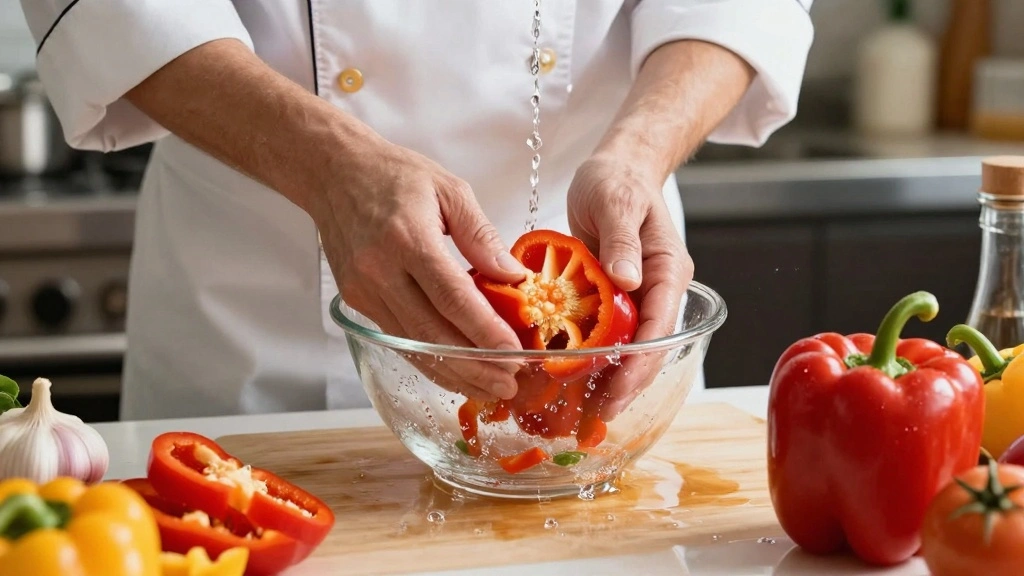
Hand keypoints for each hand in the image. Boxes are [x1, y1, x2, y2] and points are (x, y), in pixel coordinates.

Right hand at [313, 138, 529, 400]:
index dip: (485, 331)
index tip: (514, 353)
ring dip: (454, 372)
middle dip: (474, 365)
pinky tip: (456, 371)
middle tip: (510, 383)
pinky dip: (429, 359)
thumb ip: (481, 235)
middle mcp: (380, 270)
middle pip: (431, 332)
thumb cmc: (393, 175)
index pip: (452, 297)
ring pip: (413, 345)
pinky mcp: (357, 301)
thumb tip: (513, 277)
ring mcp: (364, 290)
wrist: (333, 172)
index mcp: (408, 238)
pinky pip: (399, 339)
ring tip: (490, 387)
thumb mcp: (449, 189)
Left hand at [567, 154, 693, 419]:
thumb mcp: (616, 201)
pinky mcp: (612, 296)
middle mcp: (655, 289)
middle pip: (648, 347)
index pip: (660, 326)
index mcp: (667, 271)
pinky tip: (567, 375)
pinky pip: (604, 332)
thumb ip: (622, 240)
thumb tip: (628, 279)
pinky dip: (589, 355)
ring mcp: (634, 295)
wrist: (616, 167)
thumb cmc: (618, 179)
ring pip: (627, 346)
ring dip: (608, 375)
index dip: (642, 361)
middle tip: (598, 412)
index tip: (619, 386)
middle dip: (626, 381)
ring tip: (582, 407)